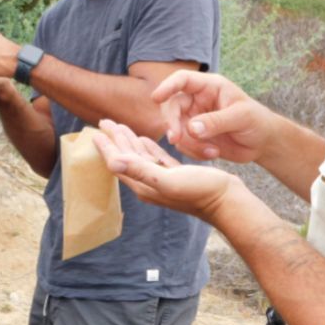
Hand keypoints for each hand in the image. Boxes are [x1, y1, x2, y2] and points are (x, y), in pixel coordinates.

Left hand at [88, 119, 238, 221]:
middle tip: (105, 121)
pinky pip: (157, 160)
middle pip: (127, 158)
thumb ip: (140, 170)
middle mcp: (151, 184)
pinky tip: (144, 139)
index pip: (118, 163)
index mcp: (145, 185)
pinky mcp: (178, 176)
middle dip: (115, 140)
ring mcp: (164, 180)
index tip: (95, 131)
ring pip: (141, 157)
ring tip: (120, 126)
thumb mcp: (169, 179)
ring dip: (130, 141)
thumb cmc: (201, 192)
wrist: (229, 203)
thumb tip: (112, 162)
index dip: (106, 147)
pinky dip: (148, 148)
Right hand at [151, 71, 276, 163]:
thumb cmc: (257, 122)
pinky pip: (184, 143)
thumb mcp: (241, 117)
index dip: (167, 86)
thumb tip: (191, 128)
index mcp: (208, 87)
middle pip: (172, 105)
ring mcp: (194, 118)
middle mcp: (197, 100)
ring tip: (212, 152)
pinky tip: (213, 154)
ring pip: (176, 128)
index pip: (182, 80)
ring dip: (188, 143)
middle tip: (175, 139)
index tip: (156, 98)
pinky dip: (194, 152)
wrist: (263, 143)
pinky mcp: (195, 137)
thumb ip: (216, 121)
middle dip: (172, 123)